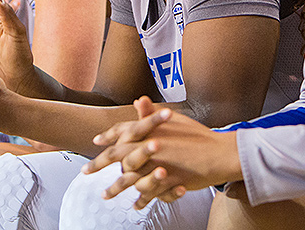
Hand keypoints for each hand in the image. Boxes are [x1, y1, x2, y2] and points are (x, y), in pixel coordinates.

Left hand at [82, 96, 239, 208]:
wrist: (219, 153)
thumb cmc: (198, 135)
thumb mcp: (174, 120)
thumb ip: (153, 113)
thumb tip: (139, 101)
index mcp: (149, 133)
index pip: (122, 133)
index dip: (107, 137)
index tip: (96, 142)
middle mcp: (149, 150)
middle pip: (118, 158)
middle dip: (99, 165)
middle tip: (85, 171)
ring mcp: (157, 168)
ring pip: (130, 180)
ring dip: (116, 188)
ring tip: (105, 195)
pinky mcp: (167, 184)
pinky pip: (149, 194)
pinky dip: (141, 200)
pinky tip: (135, 205)